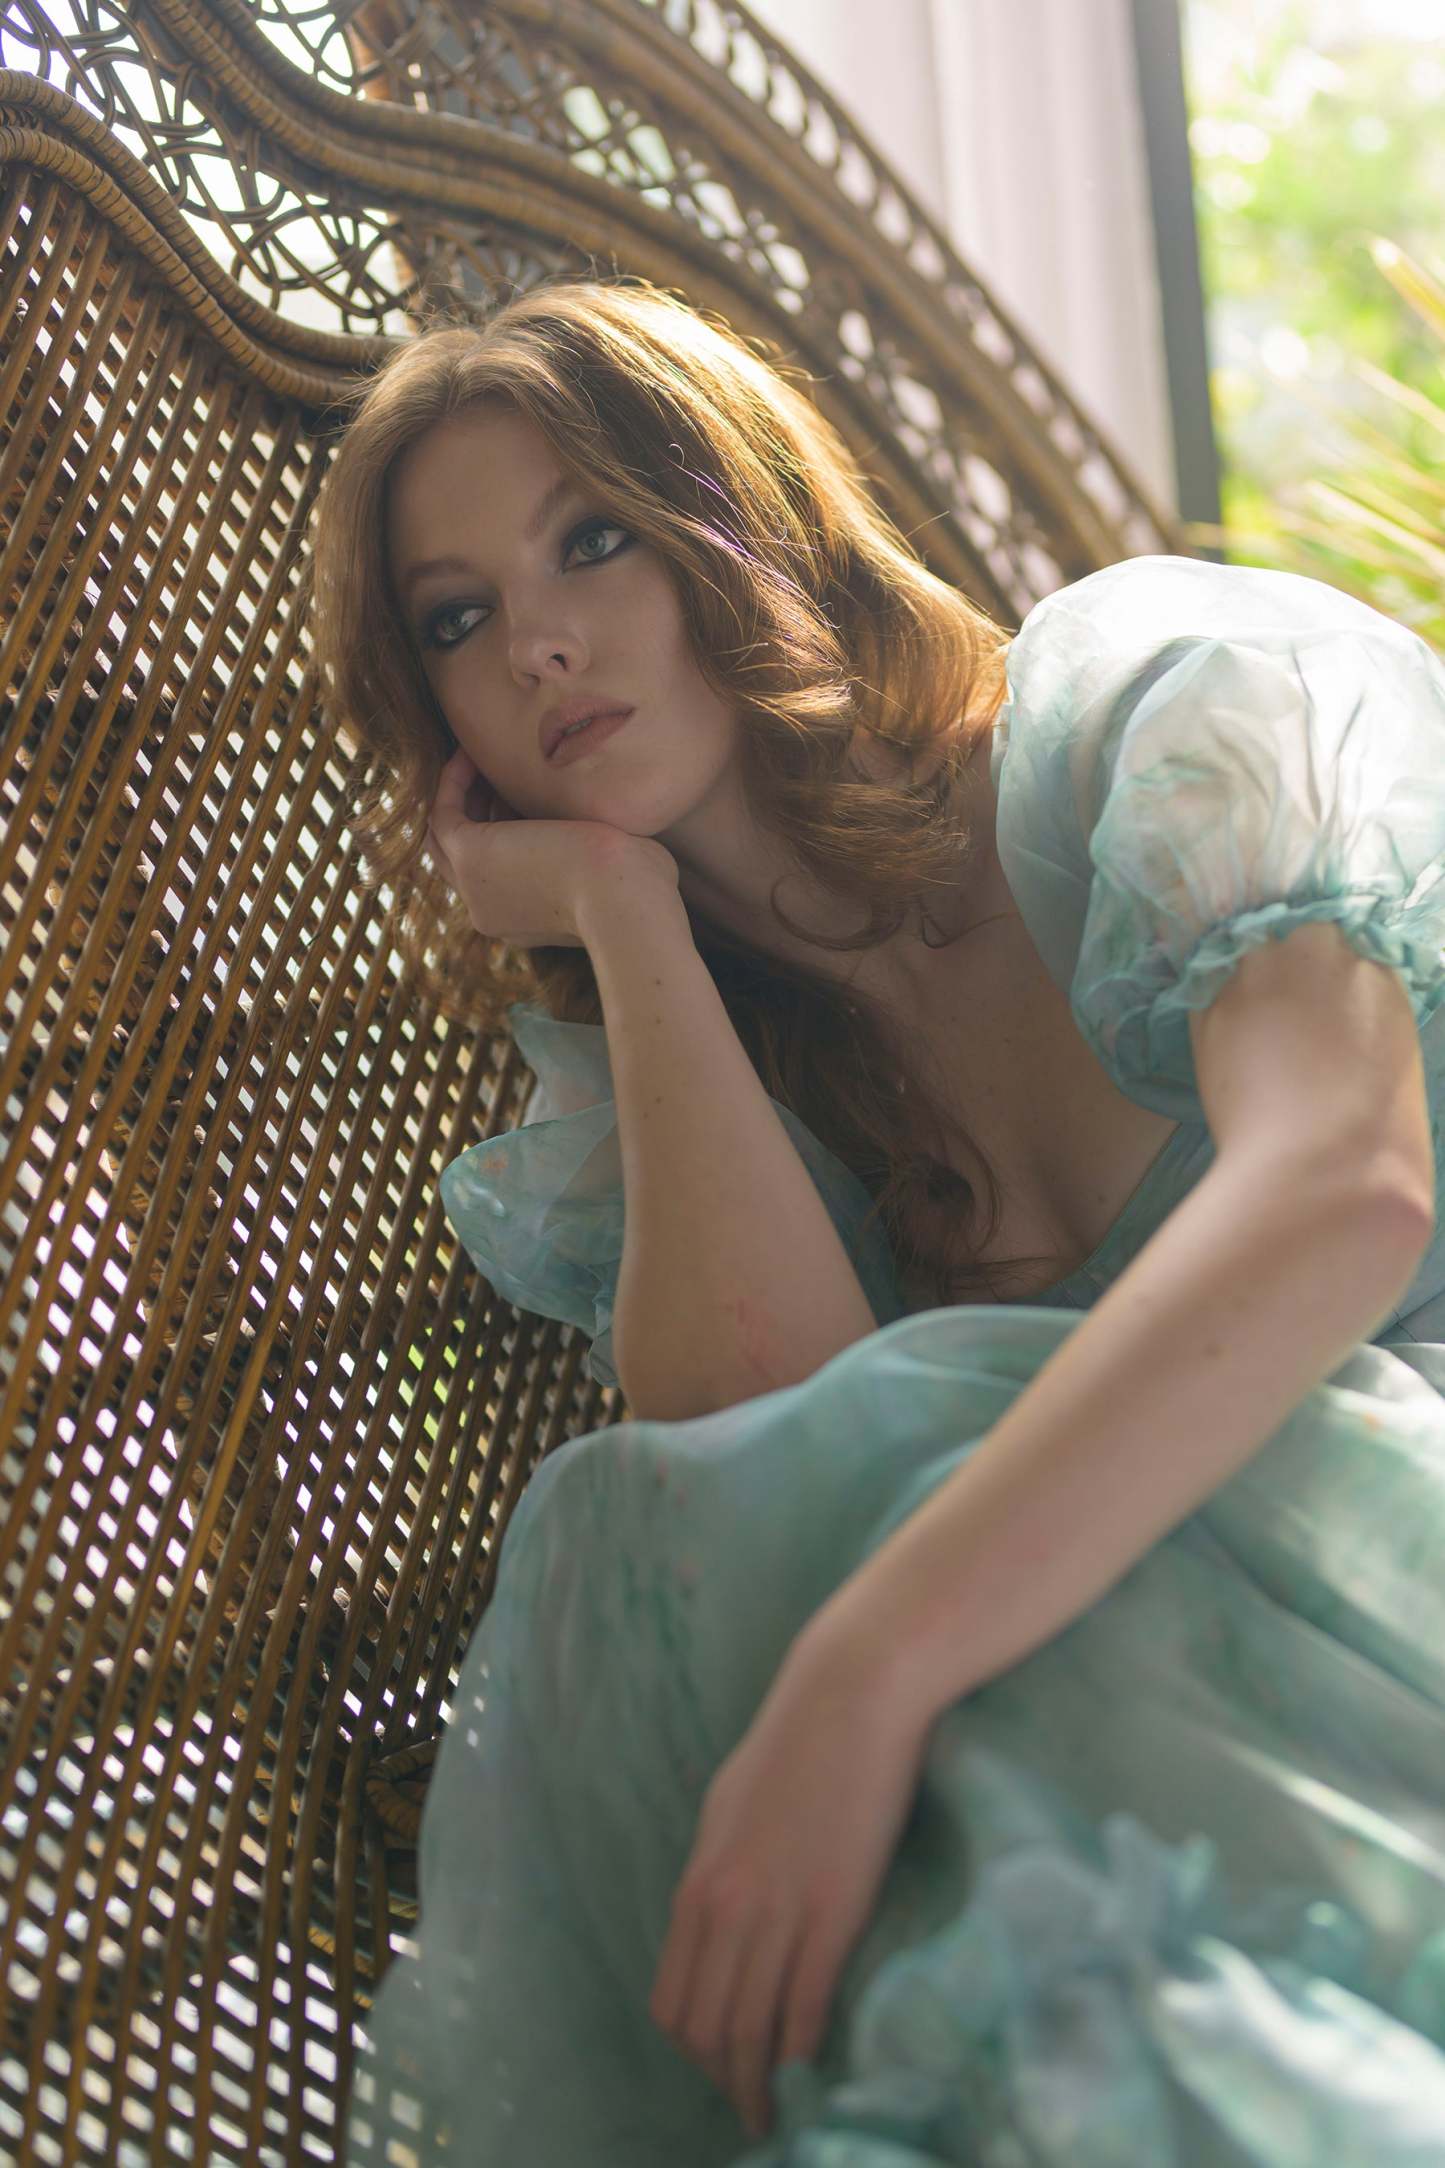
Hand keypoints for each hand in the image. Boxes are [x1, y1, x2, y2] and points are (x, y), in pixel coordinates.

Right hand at [426, 746, 679, 950]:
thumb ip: (600, 851)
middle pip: (461, 860)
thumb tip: (606, 829)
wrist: (624, 899)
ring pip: (445, 838)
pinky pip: (443, 814)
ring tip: (479, 754)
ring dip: (460, 794)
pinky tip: (472, 751)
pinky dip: (453, 781)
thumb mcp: (616, 869)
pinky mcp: (469, 858)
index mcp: (527, 921)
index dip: (508, 829)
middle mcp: (492, 912)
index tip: (526, 794)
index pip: (499, 874)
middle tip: (492, 771)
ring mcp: (474, 890)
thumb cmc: (639, 887)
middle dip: (476, 811)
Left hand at [648, 1621, 931, 2141]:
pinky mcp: (833, 1911)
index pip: (673, 1999)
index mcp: (699, 1882)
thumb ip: (722, 1868)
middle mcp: (725, 1906)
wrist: (851, 1695)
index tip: (719, 2070)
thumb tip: (720, 1915)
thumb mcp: (731, 1805)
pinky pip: (804, 2007)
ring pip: (749, 2031)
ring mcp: (777, 1911)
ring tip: (778, 2114)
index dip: (692, 2049)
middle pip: (704, 2028)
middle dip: (723, 2080)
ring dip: (759, 2086)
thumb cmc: (796, 1741)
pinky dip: (802, 2052)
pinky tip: (813, 2073)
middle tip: (753, 2107)